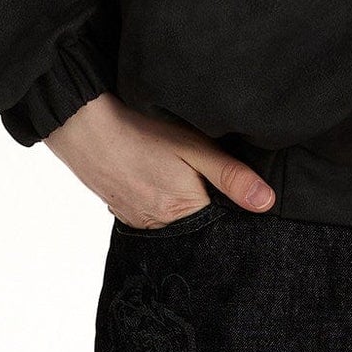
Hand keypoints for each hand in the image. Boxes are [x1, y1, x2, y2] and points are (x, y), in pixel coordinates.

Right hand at [43, 92, 275, 227]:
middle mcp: (158, 226)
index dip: (232, 209)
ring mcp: (136, 219)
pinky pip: (150, 213)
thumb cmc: (141, 131)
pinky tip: (158, 178)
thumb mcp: (194, 147)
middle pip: (195, 224)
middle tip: (205, 178)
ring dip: (181, 203)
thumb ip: (230, 176)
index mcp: (182, 213)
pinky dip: (159, 200)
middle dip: (206, 207)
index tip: (236, 193)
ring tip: (180, 176)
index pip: (220, 224)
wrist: (84, 126)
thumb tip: (267, 203)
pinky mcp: (121, 209)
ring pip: (172, 220)